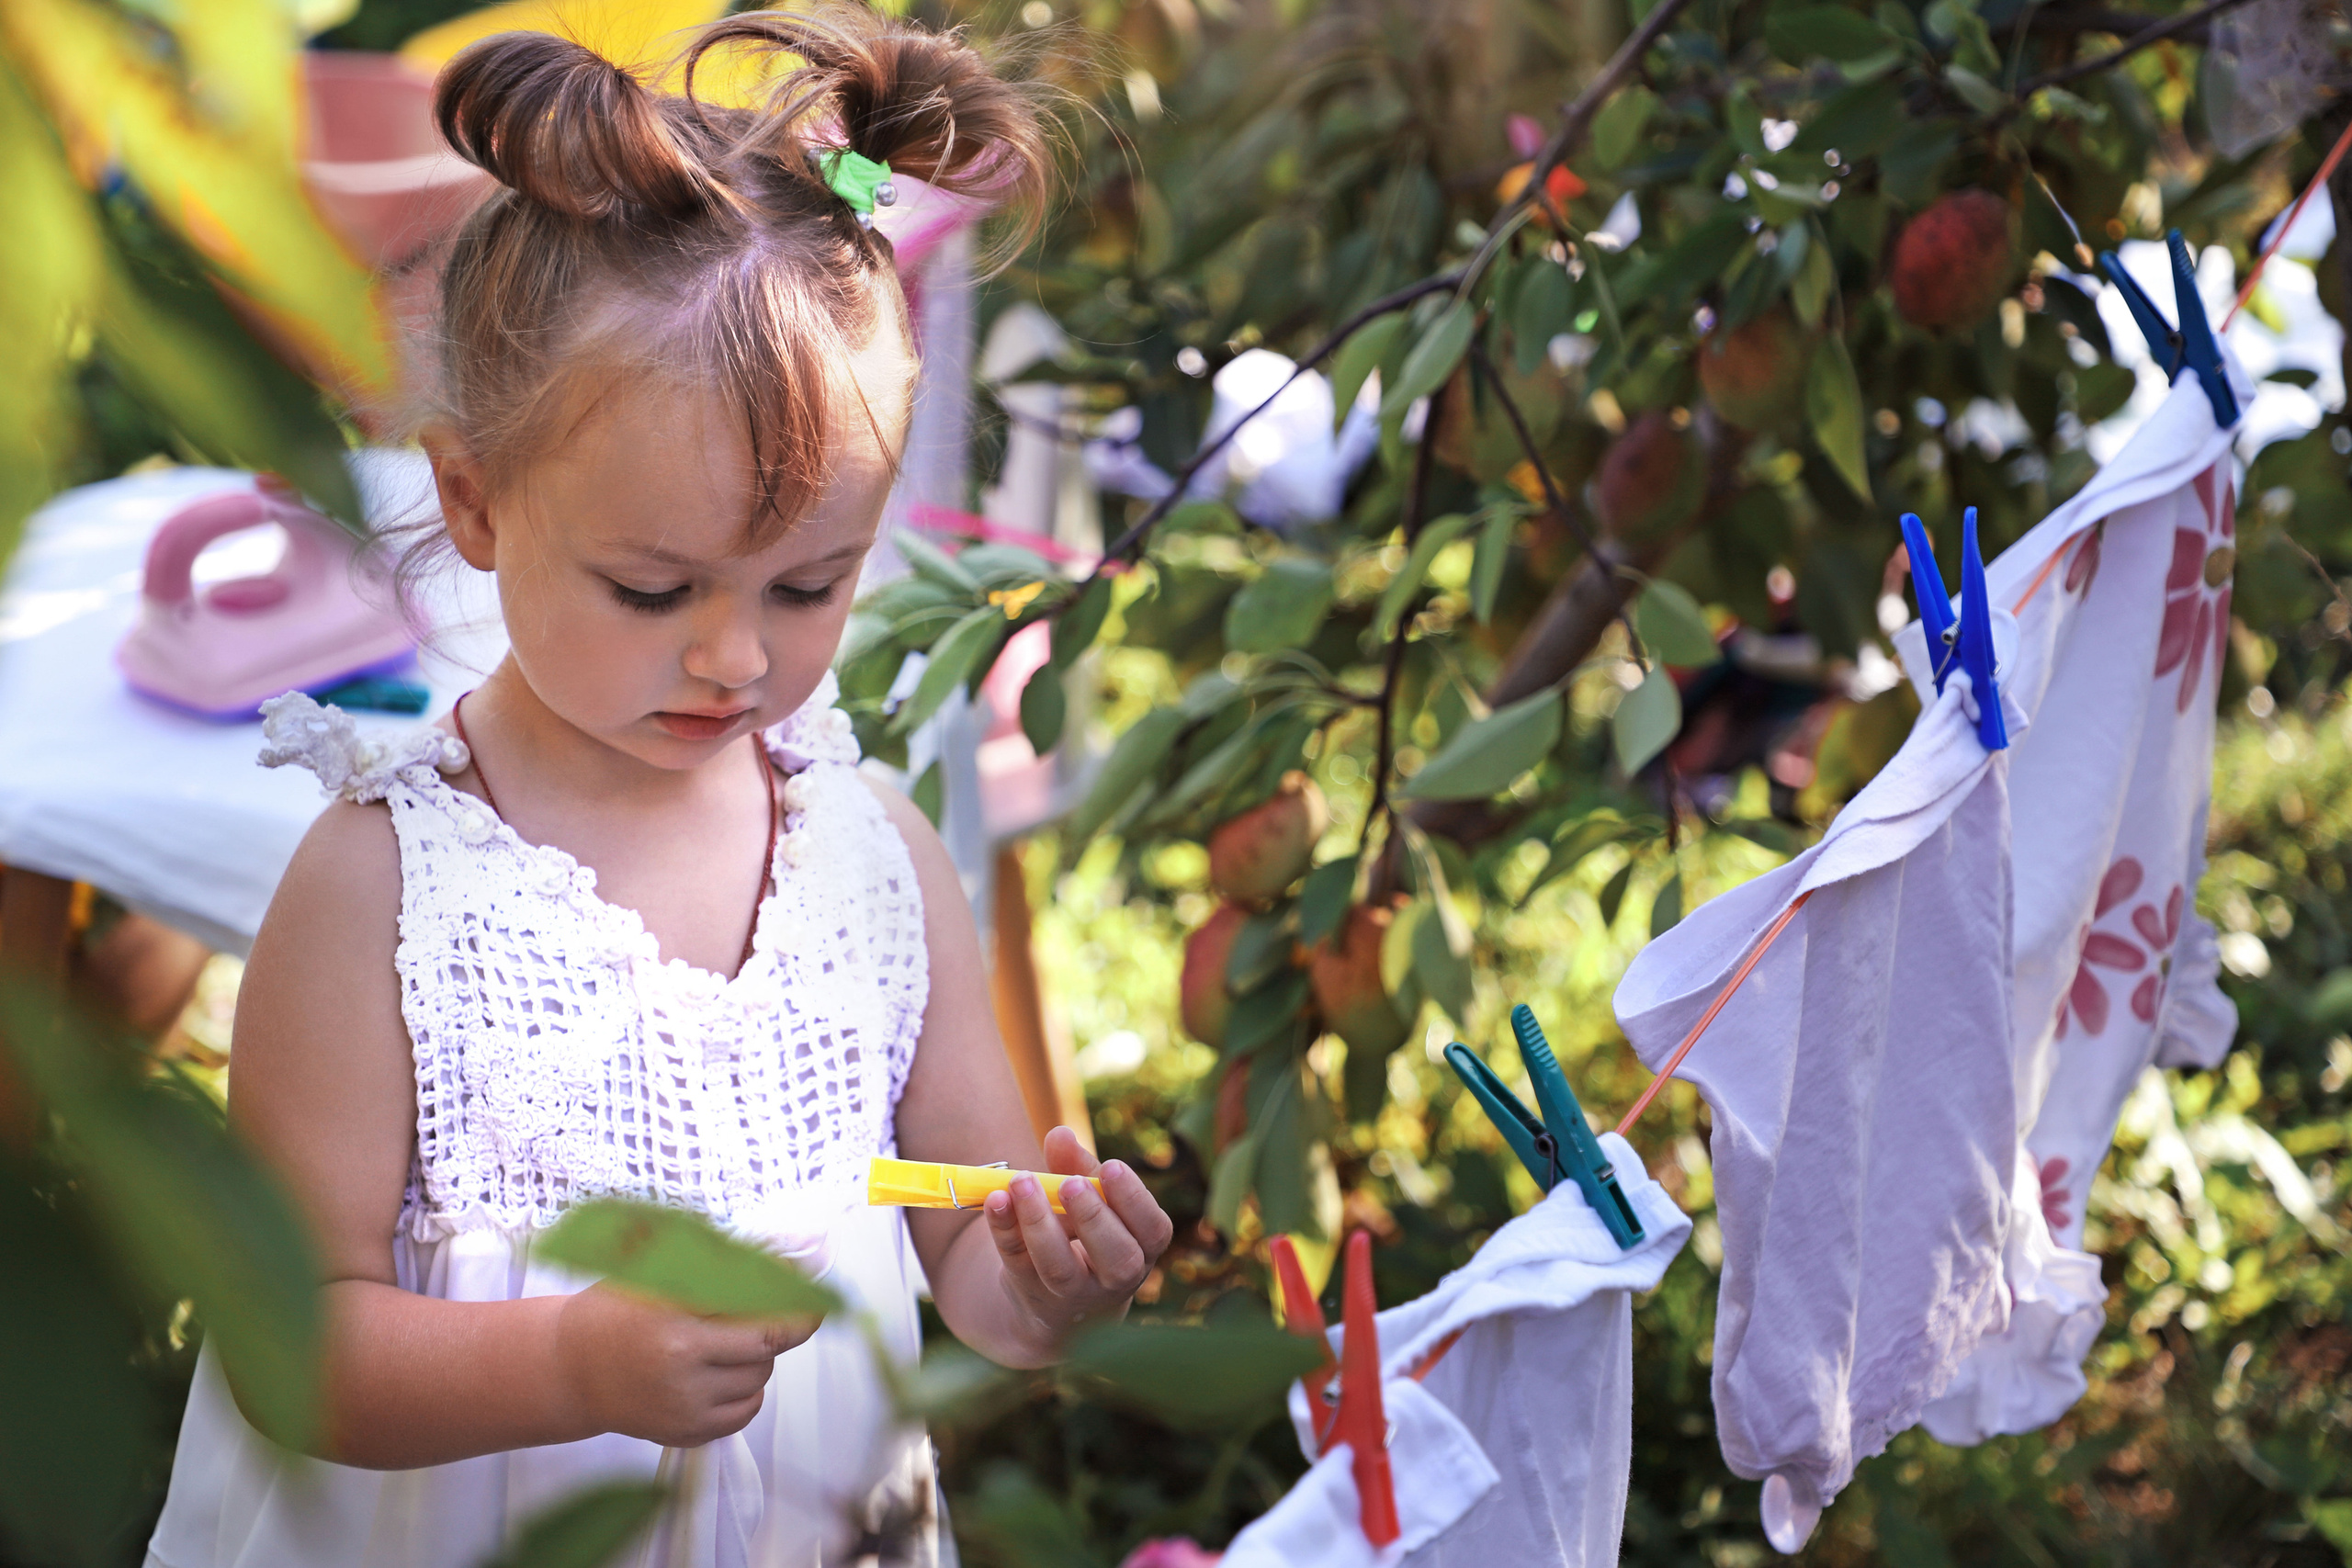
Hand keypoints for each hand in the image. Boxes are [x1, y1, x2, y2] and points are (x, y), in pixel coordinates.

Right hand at [555, 1283, 819, 1446]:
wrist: (570, 1370)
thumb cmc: (614, 1311)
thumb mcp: (655, 1270)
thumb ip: (715, 1260)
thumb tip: (785, 1251)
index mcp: (673, 1314)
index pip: (756, 1301)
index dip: (793, 1293)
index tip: (815, 1285)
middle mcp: (681, 1364)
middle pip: (768, 1342)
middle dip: (781, 1323)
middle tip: (775, 1309)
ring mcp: (684, 1404)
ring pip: (761, 1376)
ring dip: (759, 1355)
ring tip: (723, 1341)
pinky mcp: (687, 1433)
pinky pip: (747, 1410)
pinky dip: (747, 1388)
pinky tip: (721, 1371)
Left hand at [981, 1126, 1176, 1360]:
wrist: (1053, 1296)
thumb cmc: (1084, 1232)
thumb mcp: (1089, 1200)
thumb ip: (1078, 1166)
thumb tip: (1061, 1135)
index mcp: (1142, 1248)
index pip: (1153, 1230)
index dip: (1135, 1200)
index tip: (1111, 1167)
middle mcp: (1114, 1279)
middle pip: (1117, 1258)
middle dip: (1094, 1217)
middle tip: (1070, 1184)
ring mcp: (1071, 1293)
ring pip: (1060, 1268)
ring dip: (1040, 1223)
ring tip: (1022, 1181)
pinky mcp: (1029, 1291)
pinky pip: (1016, 1261)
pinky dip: (1003, 1228)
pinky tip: (995, 1198)